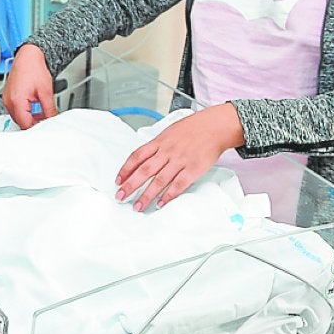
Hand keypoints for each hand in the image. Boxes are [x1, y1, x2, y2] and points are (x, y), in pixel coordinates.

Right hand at [3, 45, 56, 128]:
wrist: (28, 56)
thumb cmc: (34, 69)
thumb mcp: (46, 92)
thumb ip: (49, 109)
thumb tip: (51, 120)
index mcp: (17, 101)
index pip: (25, 124)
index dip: (36, 128)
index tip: (45, 127)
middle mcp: (8, 102)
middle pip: (20, 122)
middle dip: (33, 123)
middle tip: (45, 121)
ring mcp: (6, 100)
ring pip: (17, 117)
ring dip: (28, 118)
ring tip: (40, 113)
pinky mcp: (7, 97)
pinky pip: (15, 110)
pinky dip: (24, 111)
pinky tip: (33, 107)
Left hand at [115, 103, 243, 210]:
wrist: (215, 126)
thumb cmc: (193, 129)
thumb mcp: (169, 132)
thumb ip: (157, 146)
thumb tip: (143, 158)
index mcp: (159, 142)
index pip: (137, 156)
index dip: (125, 169)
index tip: (118, 181)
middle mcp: (167, 151)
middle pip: (144, 170)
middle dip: (130, 185)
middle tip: (120, 197)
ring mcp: (180, 160)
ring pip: (159, 180)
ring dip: (147, 195)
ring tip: (138, 206)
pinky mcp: (193, 169)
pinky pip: (178, 185)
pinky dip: (168, 195)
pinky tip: (160, 203)